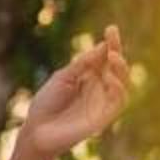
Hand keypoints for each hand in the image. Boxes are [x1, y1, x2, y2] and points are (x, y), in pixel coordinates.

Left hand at [16, 25, 128, 159]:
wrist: (37, 130)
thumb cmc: (46, 104)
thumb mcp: (62, 78)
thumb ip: (81, 65)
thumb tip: (101, 47)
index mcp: (88, 76)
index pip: (104, 57)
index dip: (110, 44)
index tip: (111, 29)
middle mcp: (99, 87)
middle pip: (116, 67)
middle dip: (117, 52)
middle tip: (112, 41)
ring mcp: (103, 102)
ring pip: (122, 83)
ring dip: (121, 68)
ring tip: (112, 57)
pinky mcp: (105, 116)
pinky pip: (119, 101)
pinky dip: (118, 88)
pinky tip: (110, 78)